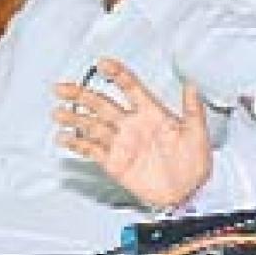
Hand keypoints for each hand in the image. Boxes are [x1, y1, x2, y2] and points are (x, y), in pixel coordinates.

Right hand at [53, 57, 211, 207]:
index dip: (117, 74)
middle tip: (62, 88)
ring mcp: (121, 142)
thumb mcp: (197, 132)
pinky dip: (77, 143)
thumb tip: (192, 84)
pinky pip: (91, 150)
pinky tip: (64, 138)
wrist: (187, 191)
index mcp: (152, 113)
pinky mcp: (114, 162)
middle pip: (102, 104)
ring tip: (58, 112)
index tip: (103, 63)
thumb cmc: (194, 161)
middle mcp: (132, 124)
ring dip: (75, 118)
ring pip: (92, 125)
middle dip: (82, 95)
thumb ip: (193, 109)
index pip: (131, 87)